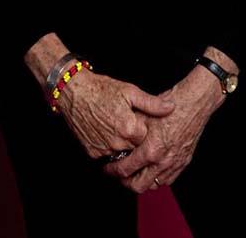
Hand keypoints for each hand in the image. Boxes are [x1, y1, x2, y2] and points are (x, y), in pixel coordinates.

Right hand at [54, 68, 176, 161]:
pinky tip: (108, 133)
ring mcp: (104, 149)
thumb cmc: (102, 89)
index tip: (142, 121)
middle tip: (130, 124)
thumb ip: (152, 103)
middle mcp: (117, 142)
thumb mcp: (130, 91)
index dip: (146, 129)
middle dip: (135, 139)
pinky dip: (109, 148)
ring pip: (122, 155)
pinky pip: (107, 156)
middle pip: (136, 149)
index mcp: (130, 128)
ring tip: (119, 128)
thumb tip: (171, 107)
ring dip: (123, 146)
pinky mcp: (92, 153)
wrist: (74, 92)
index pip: (147, 138)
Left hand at [101, 66, 223, 192]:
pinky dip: (158, 178)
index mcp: (151, 150)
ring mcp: (175, 163)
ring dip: (142, 181)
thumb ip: (130, 131)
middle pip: (139, 186)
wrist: (195, 102)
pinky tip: (152, 169)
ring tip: (135, 171)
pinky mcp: (184, 161)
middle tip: (119, 174)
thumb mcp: (143, 114)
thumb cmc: (171, 105)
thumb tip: (117, 139)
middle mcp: (163, 161)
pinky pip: (168, 179)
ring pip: (154, 185)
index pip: (125, 170)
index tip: (107, 168)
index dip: (112, 171)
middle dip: (125, 182)